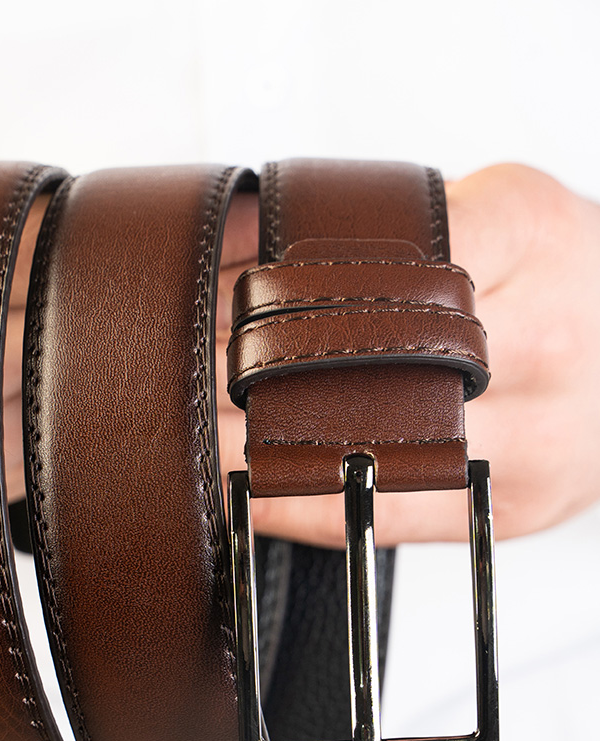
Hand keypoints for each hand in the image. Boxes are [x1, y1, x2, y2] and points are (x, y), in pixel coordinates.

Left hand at [216, 165, 599, 545]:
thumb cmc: (569, 278)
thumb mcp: (499, 207)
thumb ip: (396, 226)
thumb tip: (254, 245)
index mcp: (530, 238)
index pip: (373, 265)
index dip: (276, 295)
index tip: (213, 310)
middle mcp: (537, 340)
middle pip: (361, 366)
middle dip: (258, 379)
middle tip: (193, 381)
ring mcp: (535, 436)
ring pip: (363, 453)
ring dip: (264, 449)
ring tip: (210, 436)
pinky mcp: (515, 506)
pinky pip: (386, 518)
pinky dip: (305, 508)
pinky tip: (257, 493)